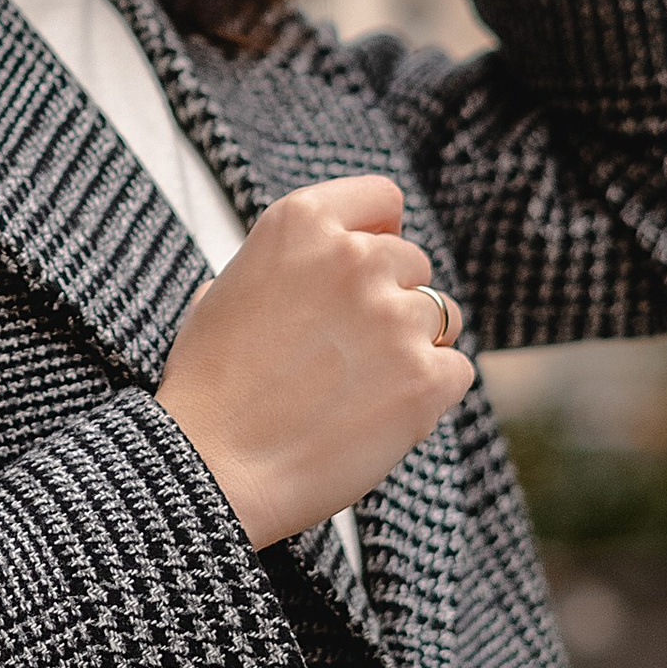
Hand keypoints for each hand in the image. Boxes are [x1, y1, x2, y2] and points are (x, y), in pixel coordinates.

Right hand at [155, 175, 476, 549]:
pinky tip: (381, 415)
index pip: (383, 199)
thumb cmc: (209, 388)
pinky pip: (456, 370)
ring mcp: (394, 318)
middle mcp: (354, 259)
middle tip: (348, 351)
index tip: (371, 265)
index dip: (382, 232)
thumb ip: (283, 264)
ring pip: (443, 316)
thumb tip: (316, 264)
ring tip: (361, 387)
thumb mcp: (225, 291)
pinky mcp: (425, 378)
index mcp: (302, 223)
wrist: (212, 468)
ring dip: (414, 346)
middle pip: (414, 263)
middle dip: (391, 301)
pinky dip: (429, 393)